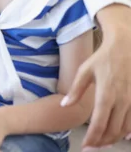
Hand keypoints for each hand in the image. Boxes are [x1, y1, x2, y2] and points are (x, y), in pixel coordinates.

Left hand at [62, 8, 130, 148]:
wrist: (125, 47)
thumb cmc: (102, 58)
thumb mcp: (85, 71)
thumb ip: (75, 90)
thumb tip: (65, 105)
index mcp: (106, 94)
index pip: (98, 123)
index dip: (92, 137)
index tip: (86, 146)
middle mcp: (121, 101)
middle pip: (112, 129)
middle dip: (101, 141)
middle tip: (92, 147)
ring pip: (124, 128)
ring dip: (113, 138)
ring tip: (102, 143)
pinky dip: (127, 132)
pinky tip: (121, 137)